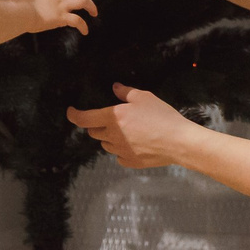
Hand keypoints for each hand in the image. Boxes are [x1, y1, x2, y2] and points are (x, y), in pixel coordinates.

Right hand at [25, 0, 96, 34]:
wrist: (19, 12)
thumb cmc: (18, 6)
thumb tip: (34, 5)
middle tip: (90, 5)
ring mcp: (60, 5)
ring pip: (82, 1)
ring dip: (91, 6)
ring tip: (94, 14)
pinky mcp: (61, 17)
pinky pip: (77, 20)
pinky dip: (84, 26)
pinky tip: (85, 31)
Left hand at [67, 84, 194, 168]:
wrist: (178, 142)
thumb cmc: (162, 116)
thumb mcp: (145, 97)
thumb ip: (126, 93)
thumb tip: (114, 88)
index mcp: (113, 118)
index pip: (83, 118)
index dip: (73, 115)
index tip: (71, 112)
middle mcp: (112, 136)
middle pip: (94, 132)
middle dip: (98, 126)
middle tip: (113, 120)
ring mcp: (120, 151)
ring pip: (106, 145)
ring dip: (110, 138)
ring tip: (129, 132)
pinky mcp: (129, 162)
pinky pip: (118, 156)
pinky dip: (122, 150)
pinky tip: (136, 144)